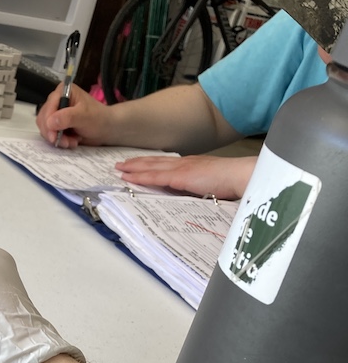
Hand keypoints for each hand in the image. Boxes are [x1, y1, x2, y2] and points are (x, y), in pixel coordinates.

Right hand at [35, 82, 110, 148]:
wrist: (106, 129)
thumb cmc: (98, 118)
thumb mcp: (84, 116)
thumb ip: (67, 117)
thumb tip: (50, 122)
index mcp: (63, 91)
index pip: (48, 107)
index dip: (48, 122)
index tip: (53, 136)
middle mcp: (57, 100)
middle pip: (43, 118)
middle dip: (53, 133)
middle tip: (66, 142)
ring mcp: (56, 113)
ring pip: (46, 128)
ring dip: (57, 138)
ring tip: (71, 141)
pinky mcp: (57, 125)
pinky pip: (50, 134)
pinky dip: (59, 140)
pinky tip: (71, 141)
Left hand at [116, 154, 256, 199]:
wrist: (243, 177)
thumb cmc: (234, 184)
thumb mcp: (213, 188)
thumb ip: (200, 192)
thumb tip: (192, 200)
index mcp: (193, 166)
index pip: (167, 164)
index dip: (151, 164)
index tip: (139, 165)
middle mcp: (185, 163)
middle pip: (155, 162)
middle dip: (137, 163)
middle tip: (121, 164)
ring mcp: (182, 168)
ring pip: (152, 167)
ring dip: (134, 168)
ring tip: (120, 168)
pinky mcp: (180, 176)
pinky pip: (155, 176)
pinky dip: (141, 176)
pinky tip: (130, 177)